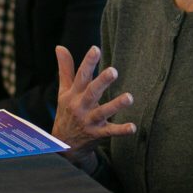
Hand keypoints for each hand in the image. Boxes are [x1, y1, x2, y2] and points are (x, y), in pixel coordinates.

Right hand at [52, 45, 135, 166]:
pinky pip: (110, 132)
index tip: (95, 49)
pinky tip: (133, 127)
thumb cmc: (66, 112)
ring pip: (103, 112)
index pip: (81, 76)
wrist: (63, 145)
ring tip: (129, 97)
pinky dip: (121, 130)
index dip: (88, 62)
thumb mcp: (63, 92)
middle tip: (113, 71)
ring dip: (116, 105)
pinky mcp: (97, 134)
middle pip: (91, 92)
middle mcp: (80, 106)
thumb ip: (65, 69)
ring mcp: (89, 121)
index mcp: (74, 94)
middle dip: (102, 82)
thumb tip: (60, 46)